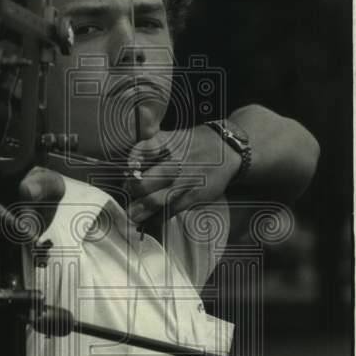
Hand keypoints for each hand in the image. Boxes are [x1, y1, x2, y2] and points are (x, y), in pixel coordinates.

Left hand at [124, 126, 240, 223]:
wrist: (228, 150)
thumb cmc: (194, 143)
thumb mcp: (174, 136)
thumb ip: (151, 146)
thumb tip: (129, 163)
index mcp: (169, 143)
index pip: (145, 150)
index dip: (132, 160)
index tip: (127, 168)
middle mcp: (177, 161)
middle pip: (150, 179)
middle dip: (134, 188)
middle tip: (128, 191)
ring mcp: (186, 180)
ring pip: (159, 198)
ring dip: (143, 208)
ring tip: (133, 214)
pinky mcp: (195, 195)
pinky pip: (174, 209)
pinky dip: (160, 216)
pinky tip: (150, 220)